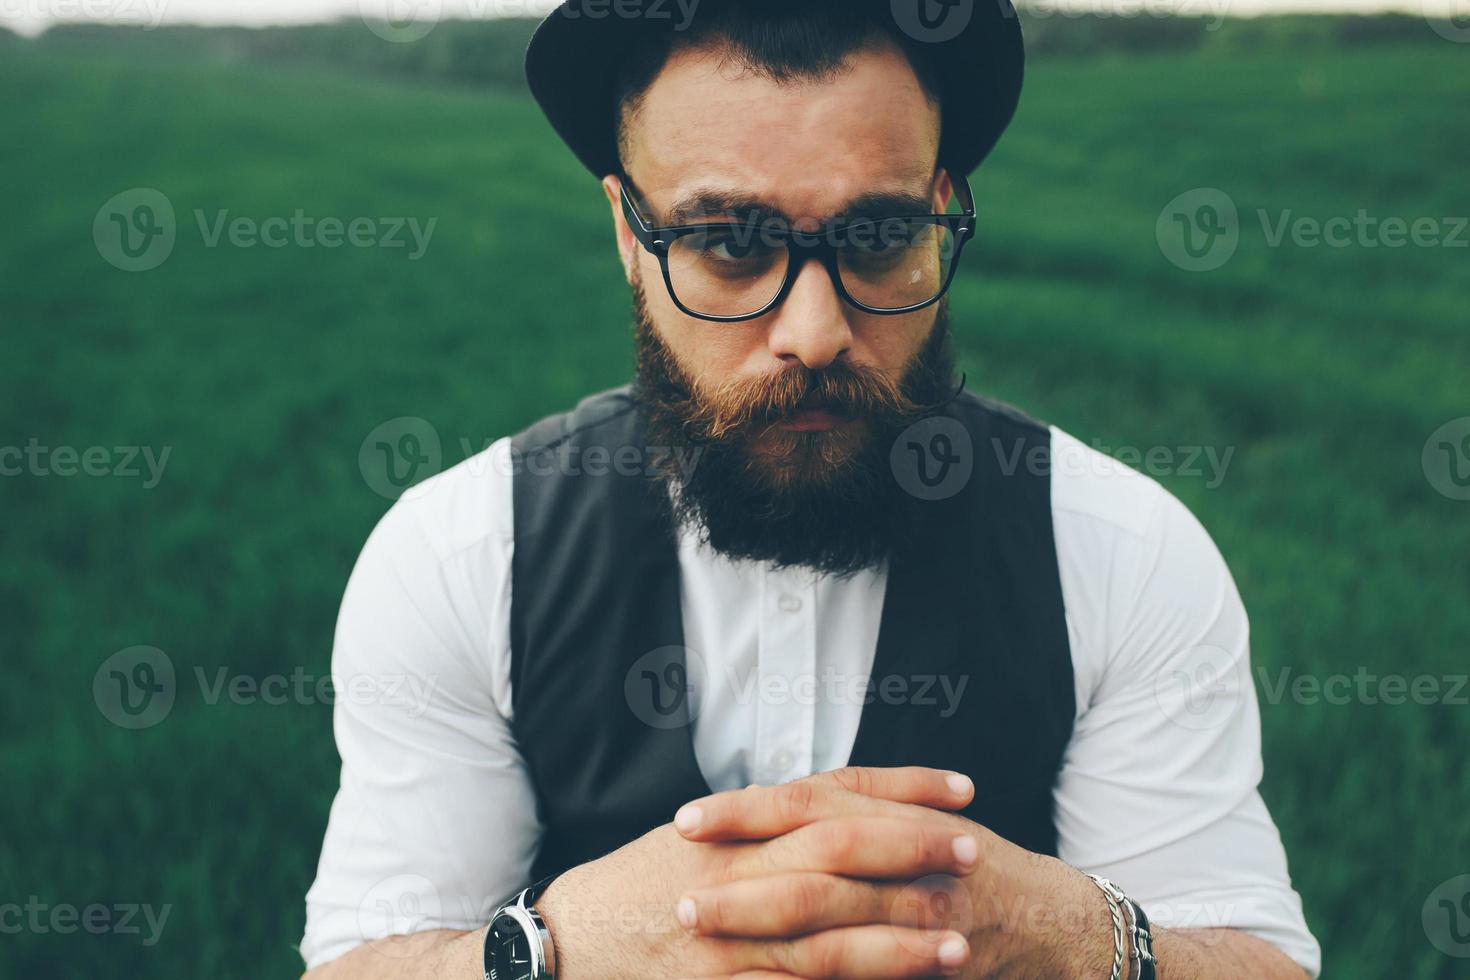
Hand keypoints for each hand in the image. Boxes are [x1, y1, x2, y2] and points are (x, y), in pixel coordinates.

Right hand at [535, 766, 979, 979]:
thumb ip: (768, 823)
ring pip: (824, 939)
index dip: (899, 790)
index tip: (961, 792)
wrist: (562, 946)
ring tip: (958, 946)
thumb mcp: (701, 836)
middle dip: (910, 854)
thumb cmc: (637, 886)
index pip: (830, 795)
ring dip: (896, 944)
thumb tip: (840, 804)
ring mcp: (725, 943)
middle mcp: (733, 877)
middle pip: (836, 856)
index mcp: (735, 830)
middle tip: (975, 855)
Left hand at [674, 778, 1116, 979]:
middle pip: (815, 863)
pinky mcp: (935, 969)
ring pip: (838, 929)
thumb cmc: (967, 865)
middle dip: (744, 881)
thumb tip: (764, 806)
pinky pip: (874, 976)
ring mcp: (926, 923)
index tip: (686, 820)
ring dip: (768, 937)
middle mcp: (911, 862)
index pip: (810, 803)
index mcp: (896, 816)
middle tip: (679, 894)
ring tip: (708, 937)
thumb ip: (848, 812)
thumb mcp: (910, 821)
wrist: (1054, 923)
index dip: (747, 810)